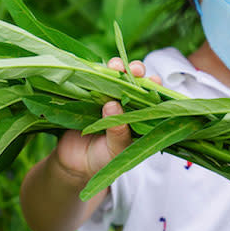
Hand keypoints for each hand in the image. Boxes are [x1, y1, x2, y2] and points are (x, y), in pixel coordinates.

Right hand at [52, 58, 160, 184]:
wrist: (74, 164)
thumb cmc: (103, 159)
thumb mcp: (115, 150)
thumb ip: (118, 132)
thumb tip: (113, 105)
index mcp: (139, 116)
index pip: (151, 97)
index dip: (154, 87)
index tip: (154, 81)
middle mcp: (125, 103)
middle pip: (134, 81)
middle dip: (136, 71)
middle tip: (134, 70)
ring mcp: (106, 97)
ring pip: (113, 76)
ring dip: (115, 67)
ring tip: (114, 67)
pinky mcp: (87, 95)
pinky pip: (90, 81)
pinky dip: (92, 72)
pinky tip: (93, 69)